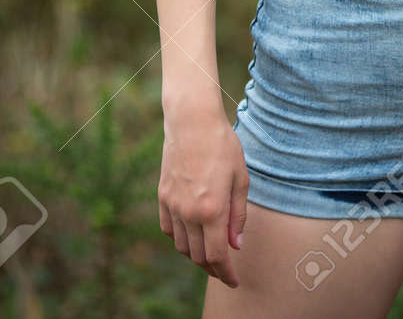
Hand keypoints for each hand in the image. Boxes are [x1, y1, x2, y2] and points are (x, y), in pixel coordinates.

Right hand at [158, 103, 249, 288]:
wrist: (192, 121)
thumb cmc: (222, 144)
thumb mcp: (240, 178)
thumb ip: (238, 215)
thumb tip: (235, 245)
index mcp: (212, 209)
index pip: (217, 256)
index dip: (226, 273)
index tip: (234, 281)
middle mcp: (189, 212)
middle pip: (198, 256)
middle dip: (213, 268)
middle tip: (225, 270)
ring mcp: (172, 205)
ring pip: (182, 246)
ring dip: (196, 255)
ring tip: (211, 253)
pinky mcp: (162, 197)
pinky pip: (169, 230)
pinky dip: (180, 239)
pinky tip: (192, 234)